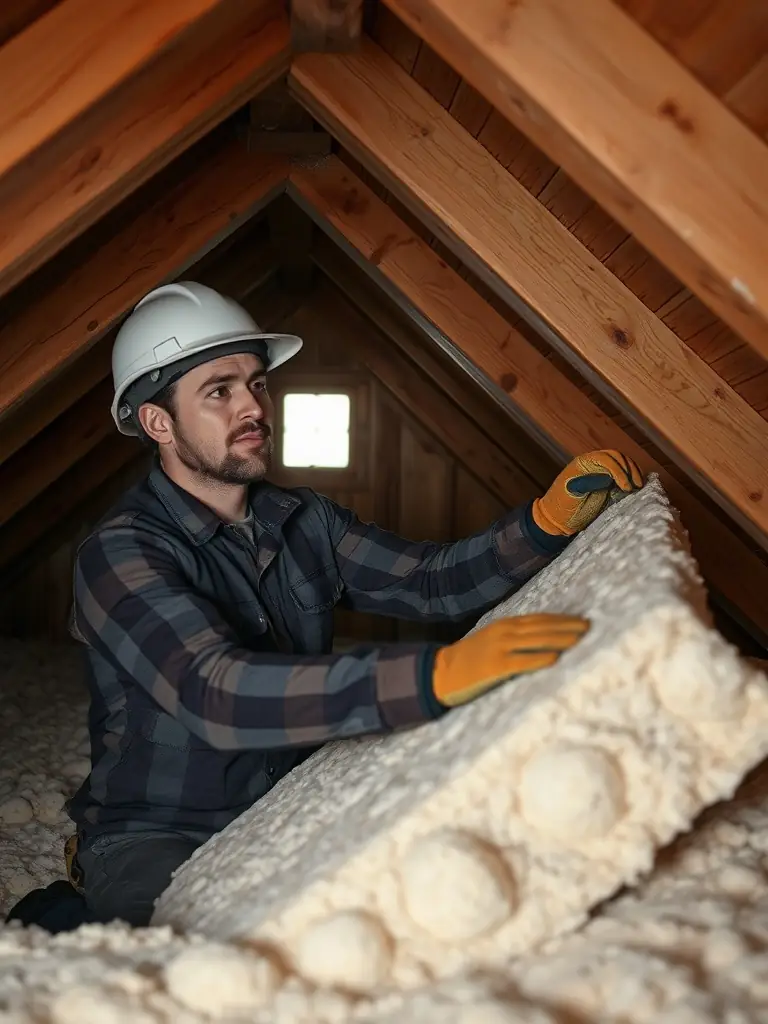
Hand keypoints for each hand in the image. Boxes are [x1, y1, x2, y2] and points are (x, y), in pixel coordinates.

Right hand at [431, 614, 588, 707]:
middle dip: (567, 626)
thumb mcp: (492, 641)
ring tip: (580, 639)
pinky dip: (538, 658)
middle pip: (542, 626)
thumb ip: (515, 639)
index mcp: (505, 625)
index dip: (562, 619)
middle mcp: (504, 632)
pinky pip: (521, 662)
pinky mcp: (494, 667)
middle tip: (589, 627)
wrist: (441, 672)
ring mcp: (499, 648)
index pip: (540, 619)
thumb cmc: (470, 660)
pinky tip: (555, 659)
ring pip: (536, 640)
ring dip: (560, 638)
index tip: (582, 620)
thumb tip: (545, 642)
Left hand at [532, 449, 642, 536]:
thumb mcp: (572, 495)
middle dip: (629, 470)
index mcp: (583, 463)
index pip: (607, 459)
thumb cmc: (561, 508)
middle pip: (618, 458)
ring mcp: (600, 472)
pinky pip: (622, 475)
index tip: (626, 487)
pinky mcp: (606, 483)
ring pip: (622, 464)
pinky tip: (636, 488)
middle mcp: (593, 464)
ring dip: (632, 473)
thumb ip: (588, 483)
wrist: (557, 520)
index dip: (619, 471)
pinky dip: (631, 479)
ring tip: (637, 488)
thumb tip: (607, 476)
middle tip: (636, 486)